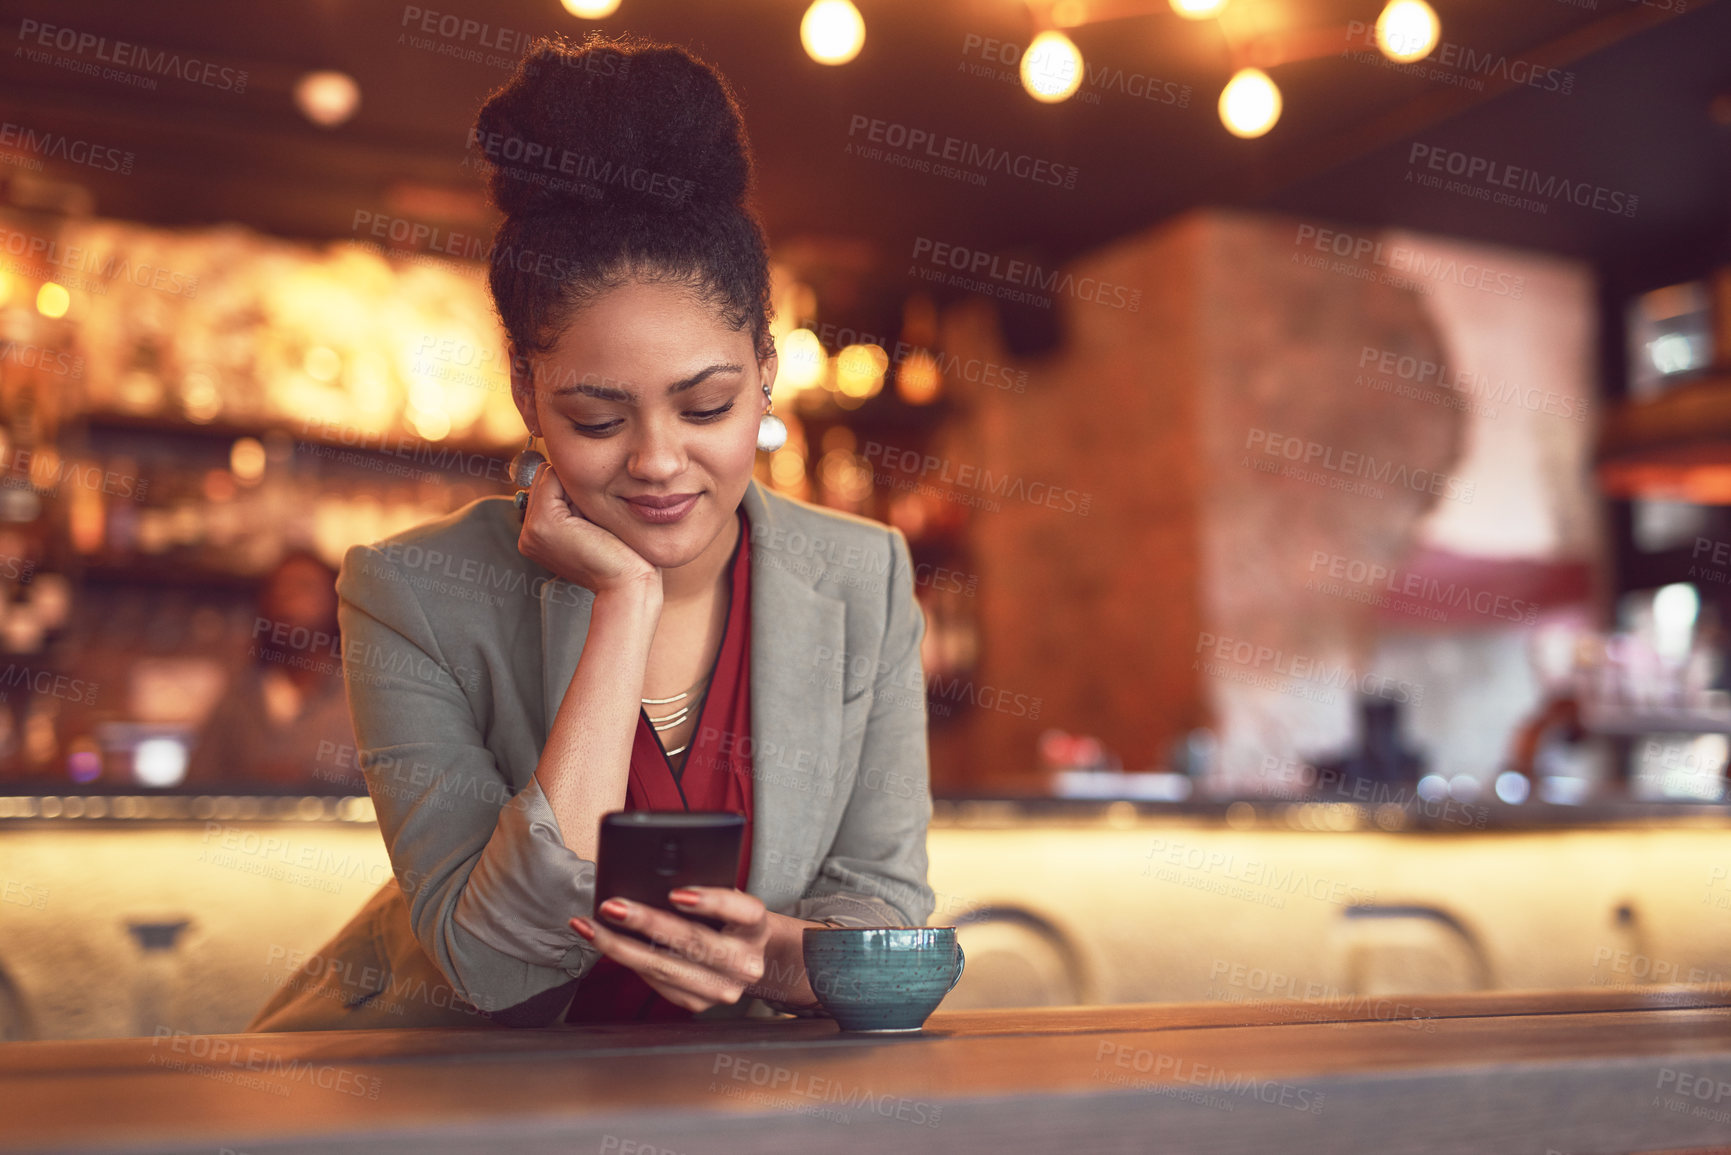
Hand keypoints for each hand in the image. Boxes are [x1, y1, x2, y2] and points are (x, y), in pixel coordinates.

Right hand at [516, 460, 660, 597]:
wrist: (628, 583)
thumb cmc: (622, 555)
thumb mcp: (593, 522)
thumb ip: (576, 501)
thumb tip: (569, 466)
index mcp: (537, 537)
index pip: (547, 487)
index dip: (576, 491)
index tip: (595, 522)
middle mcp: (528, 535)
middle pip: (545, 478)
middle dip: (575, 489)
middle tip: (595, 524)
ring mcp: (531, 530)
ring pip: (550, 476)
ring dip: (578, 489)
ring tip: (594, 524)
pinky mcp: (543, 524)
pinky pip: (553, 478)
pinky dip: (577, 487)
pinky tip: (593, 519)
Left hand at [571, 888, 817, 1012]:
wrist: (751, 957)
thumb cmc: (731, 920)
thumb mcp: (730, 900)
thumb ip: (705, 891)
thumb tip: (652, 878)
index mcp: (756, 927)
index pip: (740, 911)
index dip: (709, 901)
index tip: (675, 893)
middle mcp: (745, 962)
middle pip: (692, 941)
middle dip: (646, 922)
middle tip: (612, 906)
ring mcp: (723, 989)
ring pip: (666, 968)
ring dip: (621, 946)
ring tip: (591, 927)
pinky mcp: (700, 1004)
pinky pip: (658, 983)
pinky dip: (628, 961)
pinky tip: (606, 944)